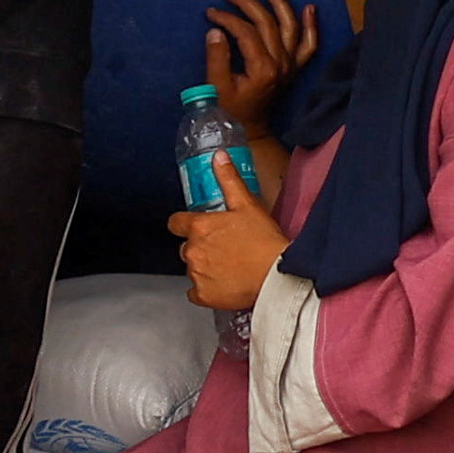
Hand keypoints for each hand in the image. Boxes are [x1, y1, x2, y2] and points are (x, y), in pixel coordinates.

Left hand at [172, 188, 286, 311]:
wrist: (277, 275)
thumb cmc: (264, 241)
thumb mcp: (247, 205)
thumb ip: (228, 179)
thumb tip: (219, 157)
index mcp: (199, 227)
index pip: (176, 223)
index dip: (184, 224)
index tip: (195, 228)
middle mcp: (192, 250)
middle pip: (186, 247)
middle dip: (200, 247)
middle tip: (224, 249)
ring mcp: (196, 274)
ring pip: (192, 269)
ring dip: (204, 268)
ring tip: (229, 267)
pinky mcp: (202, 295)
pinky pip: (195, 292)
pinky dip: (206, 290)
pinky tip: (223, 285)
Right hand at [201, 0, 319, 129]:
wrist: (250, 129)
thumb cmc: (230, 110)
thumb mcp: (217, 86)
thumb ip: (217, 57)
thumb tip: (216, 29)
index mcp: (263, 68)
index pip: (246, 32)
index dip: (227, 18)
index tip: (211, 12)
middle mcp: (282, 63)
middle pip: (267, 23)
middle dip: (247, 2)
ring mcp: (291, 64)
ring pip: (290, 26)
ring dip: (279, 3)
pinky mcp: (294, 67)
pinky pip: (309, 44)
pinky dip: (310, 25)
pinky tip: (309, 7)